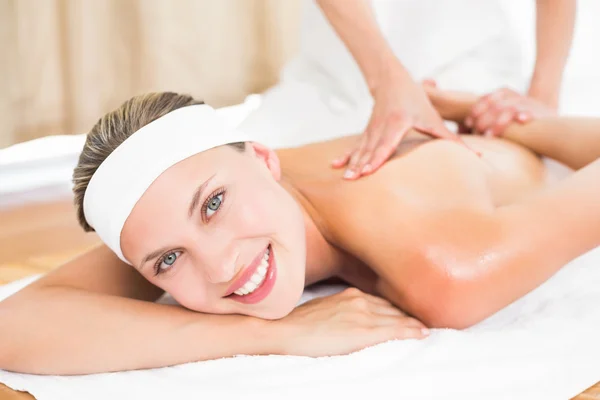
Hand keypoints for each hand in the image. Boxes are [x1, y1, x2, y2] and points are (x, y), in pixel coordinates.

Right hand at [272, 288, 428, 356]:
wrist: (285, 330)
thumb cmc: (298, 323)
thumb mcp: (323, 308)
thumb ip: (341, 309)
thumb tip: (347, 318)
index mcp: (350, 294)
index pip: (381, 301)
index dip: (397, 308)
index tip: (409, 312)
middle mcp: (360, 300)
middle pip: (392, 308)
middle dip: (408, 313)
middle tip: (425, 319)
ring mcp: (363, 314)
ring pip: (397, 318)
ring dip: (414, 323)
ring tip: (427, 328)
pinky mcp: (364, 331)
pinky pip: (394, 331)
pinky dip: (410, 331)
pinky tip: (422, 334)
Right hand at [331, 70, 463, 179]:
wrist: (391, 80)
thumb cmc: (415, 100)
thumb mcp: (434, 118)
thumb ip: (452, 139)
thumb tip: (477, 154)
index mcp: (397, 123)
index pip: (386, 143)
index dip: (377, 158)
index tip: (369, 170)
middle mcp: (381, 127)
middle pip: (370, 149)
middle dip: (361, 165)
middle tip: (352, 181)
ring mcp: (371, 130)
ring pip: (360, 149)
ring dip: (352, 164)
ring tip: (346, 178)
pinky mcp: (366, 133)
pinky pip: (354, 146)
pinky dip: (345, 157)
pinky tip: (334, 166)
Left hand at [465, 87, 556, 136]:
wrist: (548, 121)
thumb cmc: (517, 123)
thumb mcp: (499, 117)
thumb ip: (482, 120)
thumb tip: (459, 129)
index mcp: (503, 94)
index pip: (486, 99)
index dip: (476, 111)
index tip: (468, 123)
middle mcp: (514, 97)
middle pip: (495, 106)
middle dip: (484, 120)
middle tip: (477, 132)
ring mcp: (527, 104)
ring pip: (509, 109)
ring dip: (498, 123)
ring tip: (489, 136)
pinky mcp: (539, 113)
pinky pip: (531, 112)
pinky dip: (525, 115)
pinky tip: (520, 120)